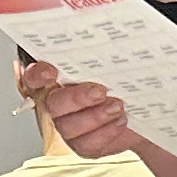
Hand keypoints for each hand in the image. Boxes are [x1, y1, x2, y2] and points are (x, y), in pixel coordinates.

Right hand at [17, 56, 142, 162]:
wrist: (142, 108)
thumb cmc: (123, 81)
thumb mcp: (114, 62)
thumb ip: (101, 54)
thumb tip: (105, 32)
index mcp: (57, 78)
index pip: (34, 76)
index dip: (37, 75)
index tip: (51, 72)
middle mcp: (57, 103)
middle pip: (53, 104)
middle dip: (77, 98)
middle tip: (100, 91)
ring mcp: (68, 126)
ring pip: (69, 126)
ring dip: (96, 116)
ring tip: (117, 106)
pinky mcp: (82, 144)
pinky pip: (87, 143)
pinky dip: (106, 132)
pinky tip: (120, 120)